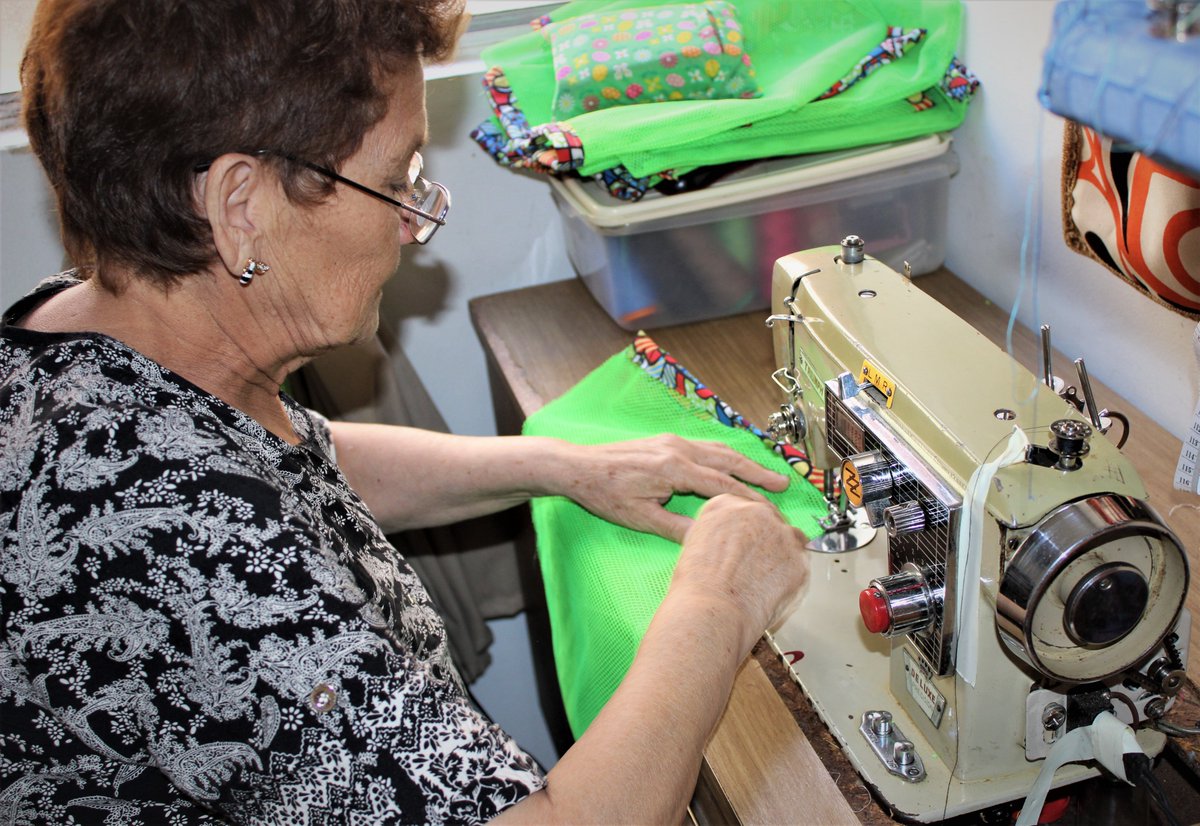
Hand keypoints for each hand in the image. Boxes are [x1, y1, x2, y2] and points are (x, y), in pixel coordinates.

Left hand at [560, 435, 789, 542]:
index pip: (722, 485)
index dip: (748, 499)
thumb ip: (677, 528)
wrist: (578, 467)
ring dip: (743, 462)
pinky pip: (703, 447)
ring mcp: (672, 442)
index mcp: (674, 468)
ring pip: (717, 450)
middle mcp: (677, 449)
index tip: (769, 509)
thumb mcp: (641, 518)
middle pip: (728, 461)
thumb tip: (707, 540)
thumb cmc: (605, 494)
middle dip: (757, 472)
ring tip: (765, 474)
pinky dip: (724, 456)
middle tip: (783, 484)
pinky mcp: (665, 441)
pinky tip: (731, 464)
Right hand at [672, 494, 808, 652]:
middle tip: (755, 565)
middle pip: (770, 519)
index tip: (747, 541)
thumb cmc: (698, 587)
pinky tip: (773, 590)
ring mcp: (781, 533)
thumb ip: (717, 533)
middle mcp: (756, 511)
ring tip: (763, 581)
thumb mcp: (694, 544)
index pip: (745, 507)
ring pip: (789, 540)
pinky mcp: (799, 558)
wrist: (713, 611)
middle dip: (766, 541)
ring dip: (781, 556)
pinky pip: (800, 565)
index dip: (748, 528)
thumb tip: (727, 541)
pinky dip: (791, 577)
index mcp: (725, 503)